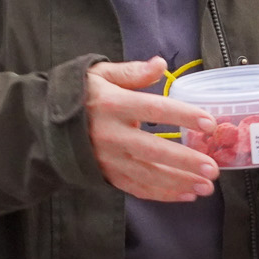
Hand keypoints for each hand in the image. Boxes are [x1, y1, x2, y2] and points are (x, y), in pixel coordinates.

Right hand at [85, 58, 221, 202]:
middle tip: (213, 168)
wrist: (45, 123)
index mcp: (113, 105)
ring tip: (206, 186)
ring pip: (148, 175)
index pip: (155, 109)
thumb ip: (132, 71)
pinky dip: (163, 195)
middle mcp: (111, 135)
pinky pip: (138, 188)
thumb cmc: (81, 95)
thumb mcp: (100, 74)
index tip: (209, 123)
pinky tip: (186, 194)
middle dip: (185, 162)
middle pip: (154, 151)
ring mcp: (109, 159)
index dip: (183, 116)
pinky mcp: (107, 175)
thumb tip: (160, 64)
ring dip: (180, 183)